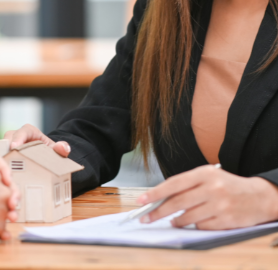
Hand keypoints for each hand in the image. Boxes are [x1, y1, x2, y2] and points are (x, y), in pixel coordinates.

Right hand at [0, 124, 70, 158]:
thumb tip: (63, 147)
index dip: (18, 138)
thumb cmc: (48, 153)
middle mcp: (14, 136)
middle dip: (2, 150)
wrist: (43, 157)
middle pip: (6, 141)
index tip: (14, 146)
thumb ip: (61, 149)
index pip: (23, 132)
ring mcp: (6, 146)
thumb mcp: (56, 151)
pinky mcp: (1, 157)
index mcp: (28, 132)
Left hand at [137, 165, 277, 229]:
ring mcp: (219, 206)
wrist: (258, 196)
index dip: (155, 193)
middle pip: (177, 203)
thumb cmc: (226, 185)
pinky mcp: (226, 221)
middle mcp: (211, 188)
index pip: (173, 184)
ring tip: (172, 220)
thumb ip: (186, 185)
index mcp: (203, 173)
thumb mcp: (207, 176)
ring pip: (187, 217)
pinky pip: (201, 227)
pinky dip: (193, 226)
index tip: (141, 200)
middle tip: (146, 217)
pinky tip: (193, 222)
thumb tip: (160, 197)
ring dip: (176, 221)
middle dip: (158, 212)